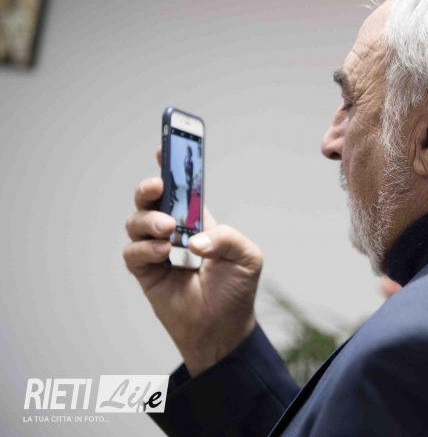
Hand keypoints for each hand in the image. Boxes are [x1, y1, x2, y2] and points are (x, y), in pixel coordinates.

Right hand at [123, 149, 262, 376]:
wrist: (225, 328)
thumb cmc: (237, 290)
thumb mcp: (247, 257)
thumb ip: (228, 239)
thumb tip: (195, 239)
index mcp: (199, 220)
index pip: (182, 188)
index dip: (172, 167)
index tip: (166, 146)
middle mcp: (174, 230)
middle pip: (151, 199)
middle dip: (150, 187)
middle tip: (158, 187)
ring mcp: (157, 250)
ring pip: (135, 221)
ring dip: (149, 220)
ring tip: (168, 229)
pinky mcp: (147, 273)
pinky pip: (133, 252)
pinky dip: (145, 248)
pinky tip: (163, 251)